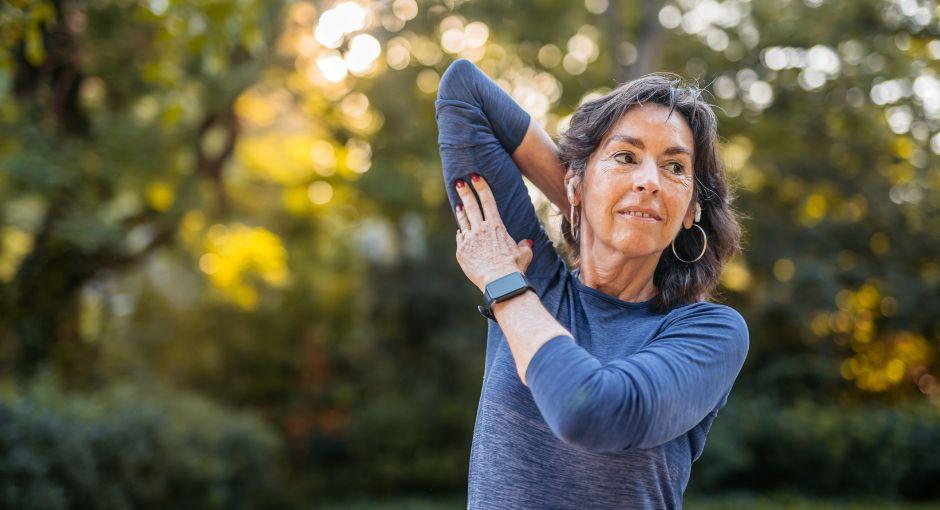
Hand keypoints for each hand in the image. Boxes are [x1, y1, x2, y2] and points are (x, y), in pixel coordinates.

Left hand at [454, 173, 532, 292]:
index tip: (475, 177)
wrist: (499, 282)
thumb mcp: (523, 254)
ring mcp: (469, 240)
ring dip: (461, 211)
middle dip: (465, 192)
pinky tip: (461, 232)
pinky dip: (462, 234)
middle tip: (459, 182)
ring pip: (463, 221)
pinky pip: (460, 239)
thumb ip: (524, 246)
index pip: (488, 201)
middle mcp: (481, 229)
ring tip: (458, 205)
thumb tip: (526, 242)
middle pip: (471, 206)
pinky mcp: (461, 251)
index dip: (481, 187)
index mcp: (496, 226)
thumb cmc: (514, 268)